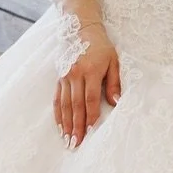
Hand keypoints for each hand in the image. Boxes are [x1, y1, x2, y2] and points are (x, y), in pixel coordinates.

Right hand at [53, 26, 121, 148]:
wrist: (81, 29)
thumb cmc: (101, 47)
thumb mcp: (114, 61)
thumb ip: (114, 82)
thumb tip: (116, 102)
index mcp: (90, 71)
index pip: (90, 99)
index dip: (90, 116)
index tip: (90, 132)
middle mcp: (75, 75)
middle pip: (75, 105)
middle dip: (76, 126)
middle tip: (76, 144)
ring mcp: (65, 77)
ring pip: (64, 104)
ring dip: (65, 124)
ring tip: (67, 140)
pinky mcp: (59, 78)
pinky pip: (57, 99)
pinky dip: (58, 114)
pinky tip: (60, 126)